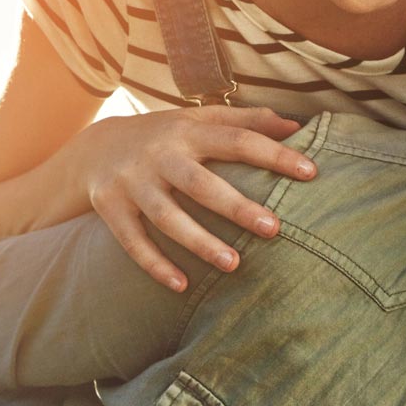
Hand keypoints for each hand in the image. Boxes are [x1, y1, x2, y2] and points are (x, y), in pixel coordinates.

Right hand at [61, 106, 314, 291]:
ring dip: (198, 241)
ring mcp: (132, 182)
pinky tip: (181, 286)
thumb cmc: (165, 136)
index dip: (275, 154)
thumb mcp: (199, 120)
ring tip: (233, 264)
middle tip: (274, 228)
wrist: (94, 147)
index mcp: (188, 130)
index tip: (311, 172)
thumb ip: (245, 121)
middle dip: (236, 205)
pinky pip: (132, 241)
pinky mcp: (110, 208)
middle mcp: (159, 155)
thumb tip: (295, 125)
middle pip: (200, 182)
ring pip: (166, 216)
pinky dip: (155, 264)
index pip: (237, 139)